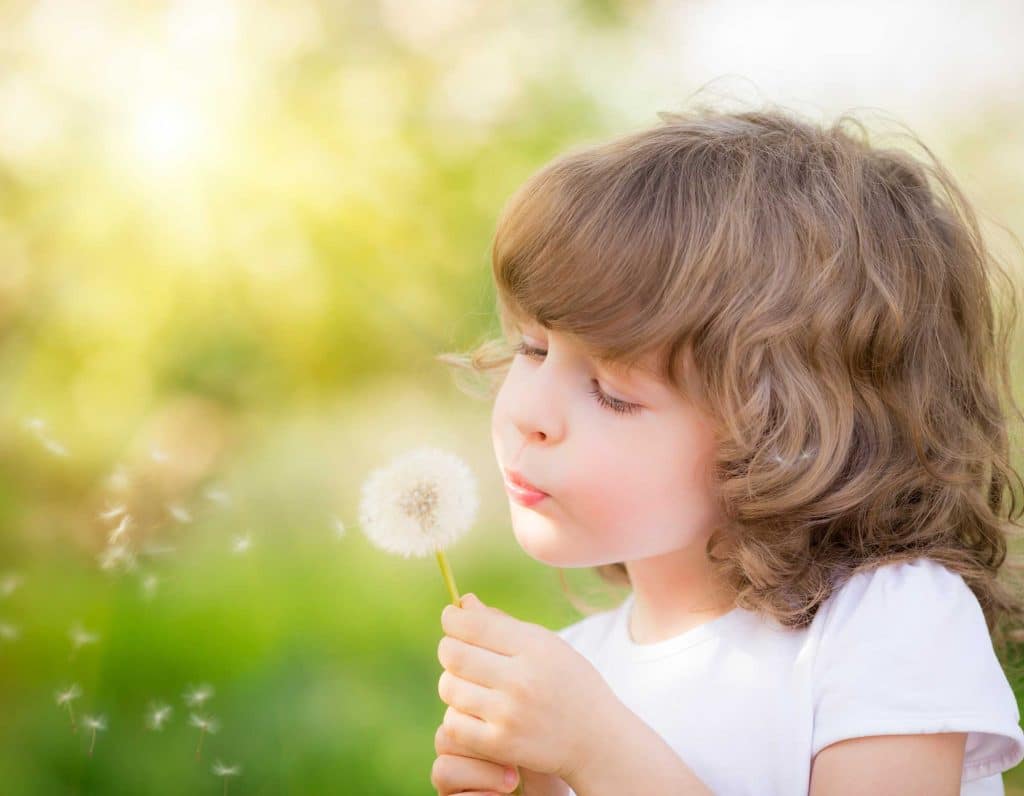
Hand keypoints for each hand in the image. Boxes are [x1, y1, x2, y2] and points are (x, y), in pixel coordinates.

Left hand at [437, 592, 614, 782]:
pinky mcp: (501, 745)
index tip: (451, 618)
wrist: (597, 740)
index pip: (472, 625)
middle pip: (454, 655)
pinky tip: (473, 711)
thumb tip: (462, 604)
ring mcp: (510, 715)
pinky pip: (453, 723)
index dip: (452, 619)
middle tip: (456, 650)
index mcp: (534, 648)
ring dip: (452, 682)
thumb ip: (503, 624)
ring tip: (468, 682)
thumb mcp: (547, 645)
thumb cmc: (569, 684)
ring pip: (449, 688)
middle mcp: (521, 680)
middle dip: (448, 648)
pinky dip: (457, 715)